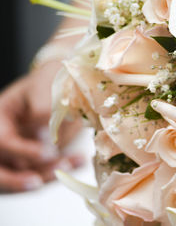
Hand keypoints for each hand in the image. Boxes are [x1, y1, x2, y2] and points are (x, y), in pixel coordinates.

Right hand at [0, 61, 82, 191]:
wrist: (69, 83)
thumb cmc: (52, 80)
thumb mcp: (45, 87)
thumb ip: (42, 107)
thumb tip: (43, 130)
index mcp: (0, 118)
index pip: (1, 142)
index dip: (21, 151)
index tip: (46, 152)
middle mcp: (7, 137)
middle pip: (0, 169)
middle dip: (16, 180)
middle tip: (40, 181)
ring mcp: (21, 151)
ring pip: (23, 175)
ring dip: (47, 175)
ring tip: (72, 163)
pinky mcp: (39, 159)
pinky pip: (46, 171)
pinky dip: (63, 169)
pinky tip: (81, 160)